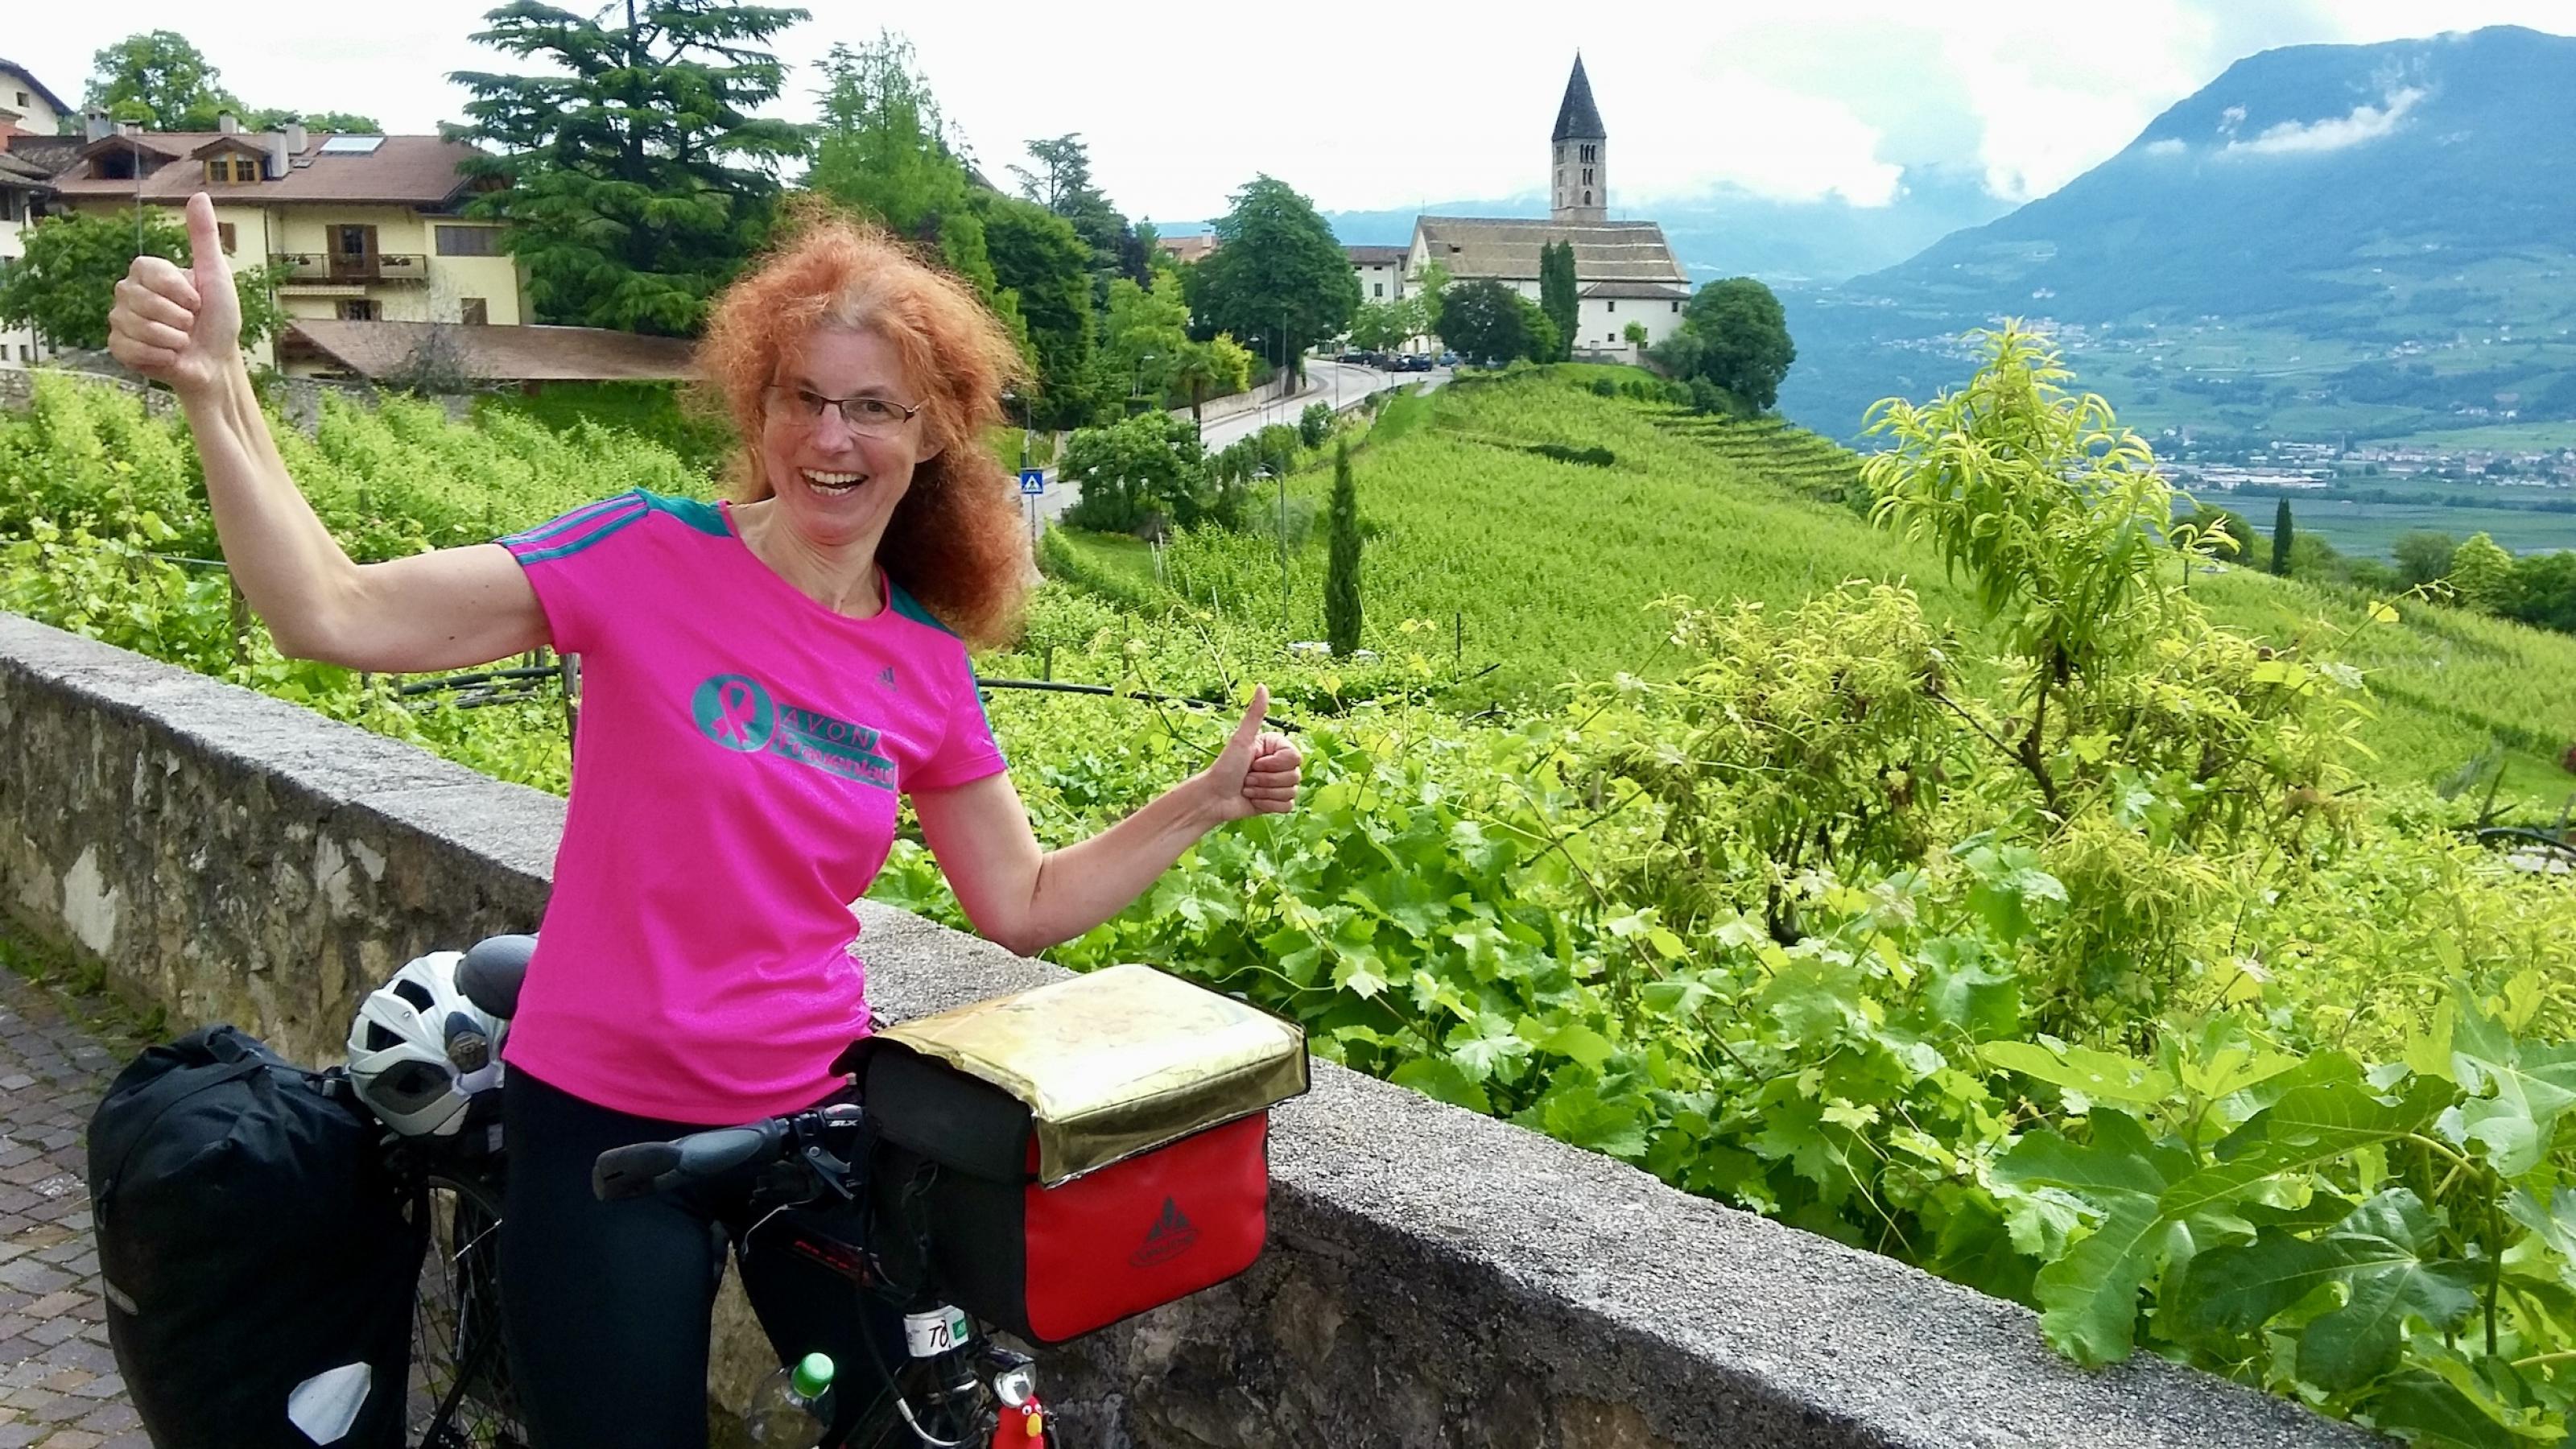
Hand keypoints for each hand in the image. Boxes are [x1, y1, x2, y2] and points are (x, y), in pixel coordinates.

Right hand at [106, 192, 240, 396]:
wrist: (216, 362)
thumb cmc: (219, 320)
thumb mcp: (216, 275)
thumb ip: (204, 237)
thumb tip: (199, 195)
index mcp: (147, 273)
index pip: (147, 269)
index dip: (177, 290)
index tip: (197, 302)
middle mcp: (128, 292)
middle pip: (141, 299)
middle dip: (177, 317)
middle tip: (191, 324)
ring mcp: (120, 319)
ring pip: (135, 326)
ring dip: (171, 338)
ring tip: (182, 340)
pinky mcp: (118, 347)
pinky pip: (128, 348)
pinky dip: (158, 355)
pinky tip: (168, 356)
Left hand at [1199, 685, 1301, 822]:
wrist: (1214, 797)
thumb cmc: (1225, 766)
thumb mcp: (1241, 739)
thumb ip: (1255, 714)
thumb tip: (1261, 686)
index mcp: (1276, 747)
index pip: (1295, 758)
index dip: (1273, 764)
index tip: (1254, 762)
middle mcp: (1281, 764)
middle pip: (1295, 776)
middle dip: (1266, 780)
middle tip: (1247, 777)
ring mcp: (1280, 784)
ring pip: (1291, 792)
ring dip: (1264, 793)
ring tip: (1248, 788)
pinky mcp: (1278, 802)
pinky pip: (1287, 806)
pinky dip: (1268, 805)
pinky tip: (1253, 800)